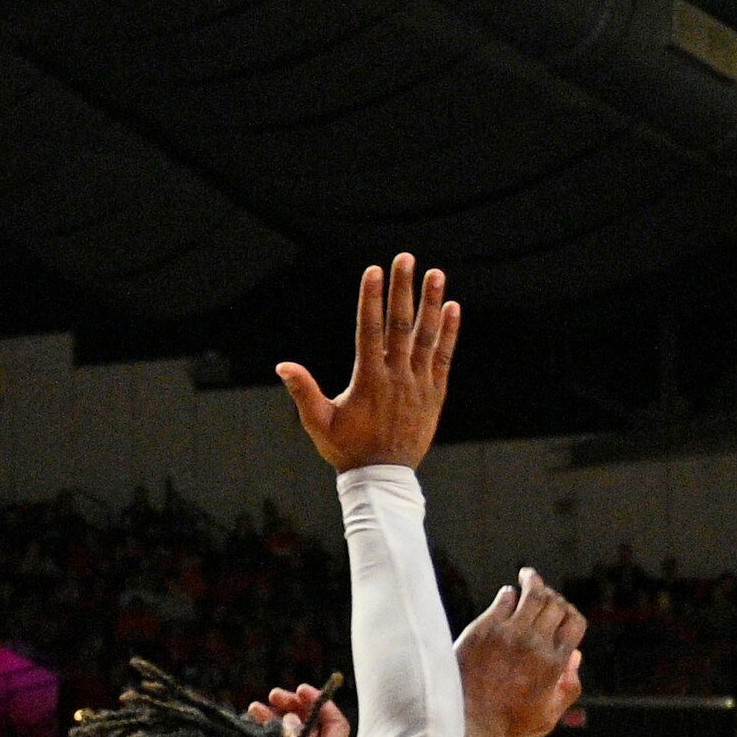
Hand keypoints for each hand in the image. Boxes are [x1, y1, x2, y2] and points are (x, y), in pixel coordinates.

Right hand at [248, 682, 351, 736]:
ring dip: (272, 716)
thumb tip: (290, 717)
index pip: (335, 723)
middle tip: (273, 695)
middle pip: (310, 723)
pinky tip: (249, 723)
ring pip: (287, 732)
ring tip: (254, 708)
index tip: (301, 690)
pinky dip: (261, 732)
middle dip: (292, 704)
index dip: (321, 702)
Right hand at [277, 255, 457, 473]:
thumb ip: (304, 392)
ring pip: (426, 336)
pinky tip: (453, 307)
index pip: (369, 330)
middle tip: (405, 258)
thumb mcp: (319, 423)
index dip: (371, 299)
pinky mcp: (435, 393)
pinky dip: (449, 332)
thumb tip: (283, 366)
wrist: (383, 478)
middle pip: (400, 325)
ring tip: (436, 274)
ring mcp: (418, 384)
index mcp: (368, 379)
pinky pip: (443, 357)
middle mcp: (396, 376)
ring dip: (431, 303)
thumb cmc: (347, 449)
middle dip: (402, 289)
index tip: (373, 271)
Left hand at [458, 567, 585, 736]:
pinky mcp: (485, 628)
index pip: (575, 623)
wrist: (464, 725)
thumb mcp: (547, 718)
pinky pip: (504, 598)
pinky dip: (510, 593)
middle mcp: (536, 644)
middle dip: (554, 598)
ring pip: (533, 594)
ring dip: (535, 582)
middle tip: (545, 595)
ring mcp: (510, 633)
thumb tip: (576, 657)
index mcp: (554, 664)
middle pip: (556, 605)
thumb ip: (569, 689)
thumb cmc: (505, 726)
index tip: (563, 613)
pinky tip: (507, 595)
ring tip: (529, 576)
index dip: (572, 615)